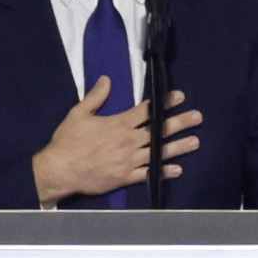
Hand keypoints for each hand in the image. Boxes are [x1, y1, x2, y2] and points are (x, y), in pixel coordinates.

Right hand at [31, 80, 202, 204]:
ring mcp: (129, 161)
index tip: (179, 97)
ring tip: (195, 141)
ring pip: (159, 152)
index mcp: (118, 124)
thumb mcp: (78, 113)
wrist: (61, 170)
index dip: (164, 103)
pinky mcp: (126, 177)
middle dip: (180, 122)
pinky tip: (177, 169)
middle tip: (197, 117)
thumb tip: (106, 79)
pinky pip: (149, 175)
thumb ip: (96, 97)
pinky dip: (163, 172)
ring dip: (179, 147)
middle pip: (159, 130)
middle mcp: (128, 141)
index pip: (147, 111)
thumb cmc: (68, 141)